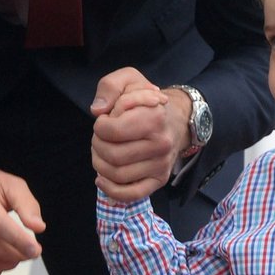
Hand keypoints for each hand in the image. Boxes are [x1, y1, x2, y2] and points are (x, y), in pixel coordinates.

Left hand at [90, 67, 187, 201]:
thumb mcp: (129, 80)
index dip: (100, 127)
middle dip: (97, 145)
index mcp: (154, 118)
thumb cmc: (147, 100)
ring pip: (117, 175)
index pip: (112, 131)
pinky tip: (101, 178)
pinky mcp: (158, 180)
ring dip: (100, 164)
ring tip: (102, 151)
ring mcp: (161, 165)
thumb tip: (98, 110)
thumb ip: (109, 87)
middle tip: (101, 137)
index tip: (104, 121)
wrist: (176, 118)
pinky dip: (111, 189)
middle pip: (112, 155)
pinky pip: (131, 194)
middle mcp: (161, 144)